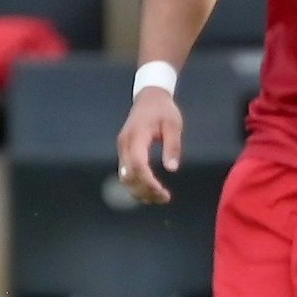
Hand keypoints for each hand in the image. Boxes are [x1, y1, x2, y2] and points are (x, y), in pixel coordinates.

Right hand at [116, 88, 183, 204]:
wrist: (150, 98)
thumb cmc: (164, 111)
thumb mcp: (174, 125)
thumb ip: (173, 146)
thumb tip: (172, 169)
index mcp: (137, 136)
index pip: (137, 164)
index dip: (148, 181)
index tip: (162, 192)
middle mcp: (125, 143)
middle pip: (129, 175)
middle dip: (145, 191)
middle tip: (165, 199)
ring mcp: (122, 148)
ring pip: (125, 177)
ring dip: (140, 191)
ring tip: (160, 198)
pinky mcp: (124, 152)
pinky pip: (127, 173)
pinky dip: (136, 185)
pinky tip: (151, 192)